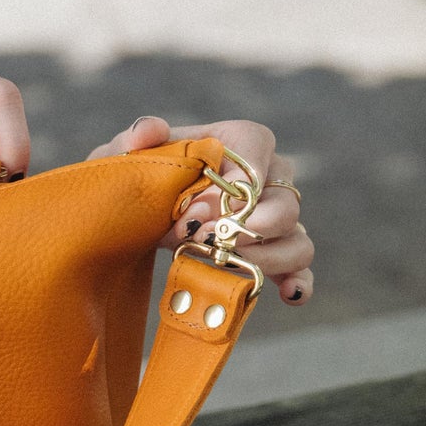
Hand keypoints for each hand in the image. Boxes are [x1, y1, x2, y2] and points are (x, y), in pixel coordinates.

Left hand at [87, 116, 313, 305]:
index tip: (210, 201)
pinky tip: (288, 293)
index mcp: (232, 143)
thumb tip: (148, 132)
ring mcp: (271, 221)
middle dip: (252, 222)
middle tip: (213, 236)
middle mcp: (263, 179)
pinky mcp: (269, 256)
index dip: (241, 174)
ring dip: (269, 255)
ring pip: (296, 237)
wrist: (135, 219)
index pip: (256, 144)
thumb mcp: (126, 154)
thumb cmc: (138, 178)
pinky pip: (299, 270)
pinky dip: (299, 282)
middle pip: (284, 199)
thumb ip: (138, 136)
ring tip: (230, 262)